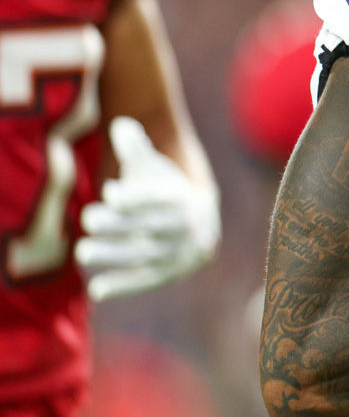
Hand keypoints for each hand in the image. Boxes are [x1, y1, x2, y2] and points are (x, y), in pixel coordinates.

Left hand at [75, 117, 220, 301]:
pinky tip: (96, 290)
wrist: (198, 224)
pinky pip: (145, 281)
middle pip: (150, 226)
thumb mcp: (152, 167)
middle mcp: (183, 226)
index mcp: (180, 196)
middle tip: (87, 218)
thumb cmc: (162, 190)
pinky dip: (122, 286)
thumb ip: (135, 147)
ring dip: (114, 255)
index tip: (110, 194)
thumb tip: (121, 126)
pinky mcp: (167, 274)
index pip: (158, 198)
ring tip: (82, 252)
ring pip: (145, 255)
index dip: (135, 197)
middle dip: (118, 224)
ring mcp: (176, 252)